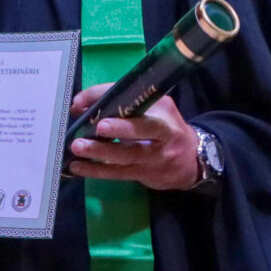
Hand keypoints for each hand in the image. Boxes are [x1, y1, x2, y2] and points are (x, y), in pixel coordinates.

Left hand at [65, 87, 199, 189]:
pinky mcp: (145, 174)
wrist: (192, 160)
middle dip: (122, 127)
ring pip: (128, 154)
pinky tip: (78, 167)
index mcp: (162, 108)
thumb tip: (80, 105)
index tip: (80, 101)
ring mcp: (156, 155)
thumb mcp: (154, 110)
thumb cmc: (164, 129)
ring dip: (101, 151)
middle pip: (145, 128)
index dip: (107, 97)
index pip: (135, 98)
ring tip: (78, 146)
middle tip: (99, 126)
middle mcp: (163, 131)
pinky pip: (119, 172)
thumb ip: (122, 105)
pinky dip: (97, 170)